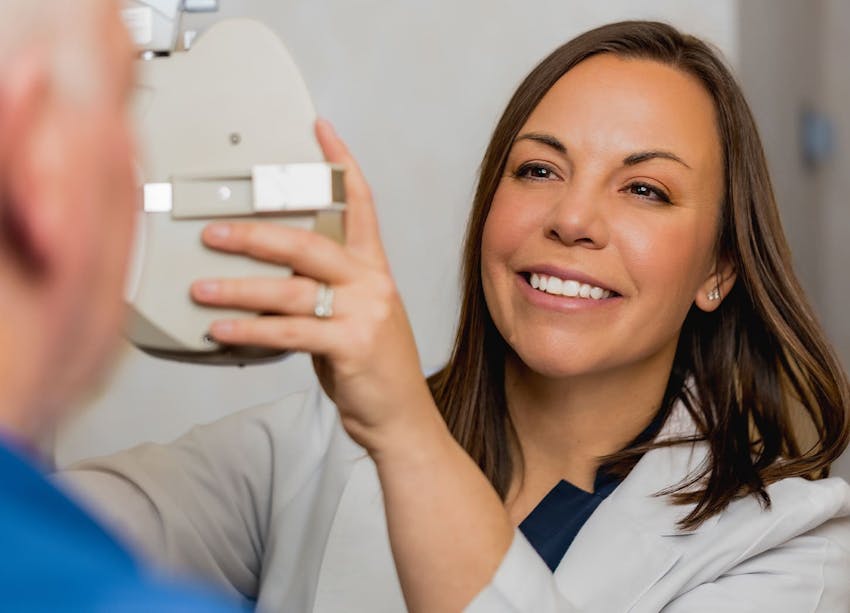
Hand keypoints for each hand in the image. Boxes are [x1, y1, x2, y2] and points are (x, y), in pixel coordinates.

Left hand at [191, 119, 435, 452]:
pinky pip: (289, 331)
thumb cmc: (372, 368)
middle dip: (256, 234)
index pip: (361, 204)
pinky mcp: (352, 344)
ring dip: (238, 288)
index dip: (341, 164)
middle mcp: (372, 283)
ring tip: (200, 288)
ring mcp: (365, 312)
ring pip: (291, 289)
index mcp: (374, 270)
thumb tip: (264, 282)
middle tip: (215, 233)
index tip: (320, 130)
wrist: (401, 417)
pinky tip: (221, 330)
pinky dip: (249, 330)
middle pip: (309, 243)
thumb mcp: (354, 318)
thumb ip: (320, 293)